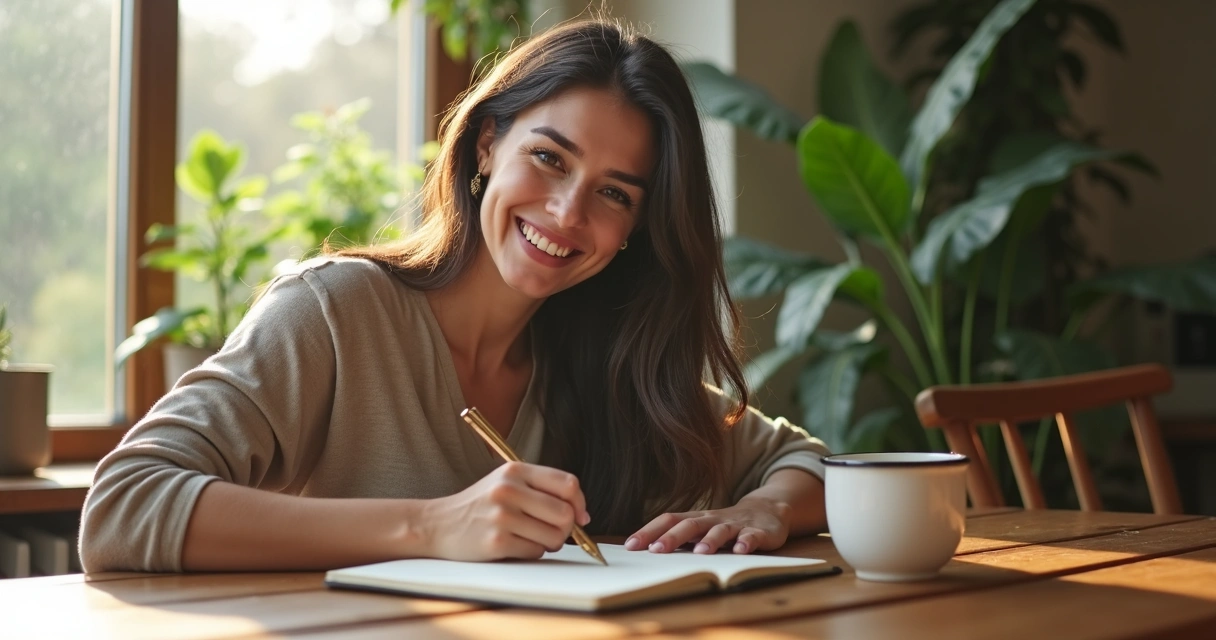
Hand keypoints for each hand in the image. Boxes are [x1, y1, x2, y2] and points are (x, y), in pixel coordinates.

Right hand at [422, 462, 590, 561]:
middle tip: (553, 531)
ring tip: (532, 538)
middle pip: (565, 513)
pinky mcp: (496, 542)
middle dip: (566, 528)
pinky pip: (536, 552)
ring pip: (554, 536)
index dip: (580, 503)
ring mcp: (502, 516)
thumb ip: (540, 490)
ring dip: (550, 543)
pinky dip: (532, 552)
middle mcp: (509, 489)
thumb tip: (581, 514)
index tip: (580, 516)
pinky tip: (515, 546)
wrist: (438, 524)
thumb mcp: (506, 483)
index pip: (568, 484)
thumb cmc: (479, 506)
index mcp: (515, 470)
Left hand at [623, 497, 790, 554]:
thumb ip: (680, 539)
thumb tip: (646, 551)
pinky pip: (752, 536)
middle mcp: (713, 520)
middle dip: (672, 537)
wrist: (768, 509)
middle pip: (690, 525)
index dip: (649, 532)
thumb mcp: (702, 529)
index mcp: (696, 519)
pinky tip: (740, 550)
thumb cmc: (725, 524)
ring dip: (710, 540)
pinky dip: (746, 542)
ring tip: (700, 552)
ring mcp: (736, 525)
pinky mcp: (759, 532)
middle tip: (655, 551)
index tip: (630, 546)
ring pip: (720, 530)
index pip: (668, 520)